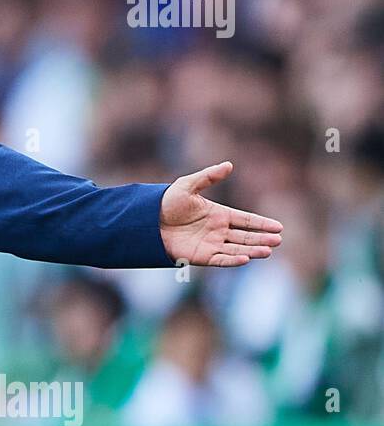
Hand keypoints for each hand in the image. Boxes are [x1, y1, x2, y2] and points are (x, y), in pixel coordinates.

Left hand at [159, 161, 282, 266]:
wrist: (147, 220)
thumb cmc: (166, 202)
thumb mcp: (187, 185)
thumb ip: (208, 176)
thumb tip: (229, 164)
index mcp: (219, 214)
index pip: (246, 219)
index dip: (262, 223)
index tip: (279, 227)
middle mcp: (218, 231)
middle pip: (246, 236)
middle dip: (262, 238)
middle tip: (278, 240)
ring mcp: (211, 244)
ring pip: (237, 249)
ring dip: (253, 250)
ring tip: (268, 250)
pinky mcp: (201, 257)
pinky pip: (221, 259)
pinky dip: (233, 260)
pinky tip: (246, 258)